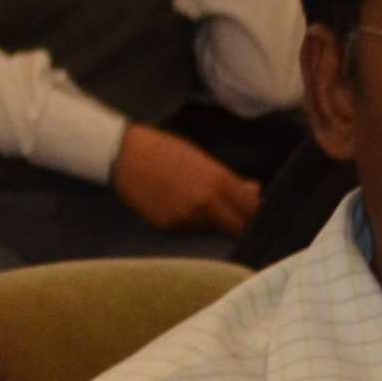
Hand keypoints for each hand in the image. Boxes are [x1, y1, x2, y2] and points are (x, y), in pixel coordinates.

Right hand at [112, 122, 260, 235]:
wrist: (124, 156)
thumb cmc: (165, 150)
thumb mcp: (202, 158)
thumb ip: (230, 179)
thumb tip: (254, 190)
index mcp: (218, 182)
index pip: (252, 209)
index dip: (256, 212)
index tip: (255, 212)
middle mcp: (205, 204)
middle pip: (237, 228)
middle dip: (241, 224)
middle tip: (239, 219)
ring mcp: (186, 218)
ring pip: (211, 230)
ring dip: (213, 223)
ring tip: (200, 206)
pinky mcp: (168, 227)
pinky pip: (189, 231)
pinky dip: (191, 223)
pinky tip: (181, 207)